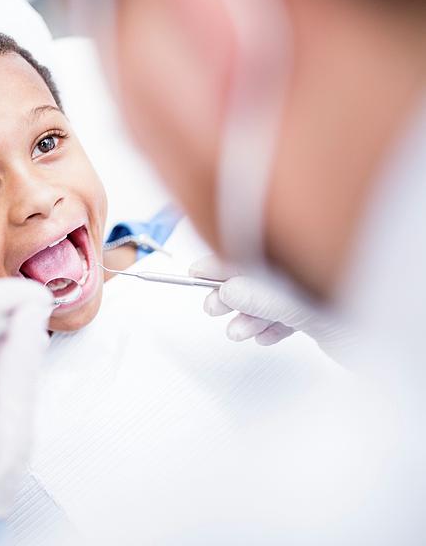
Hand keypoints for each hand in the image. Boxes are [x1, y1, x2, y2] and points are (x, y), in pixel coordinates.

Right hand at [189, 255, 353, 348]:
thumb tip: (232, 289)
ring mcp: (320, 290)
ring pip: (274, 298)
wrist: (401, 349)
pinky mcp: (325, 312)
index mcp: (309, 257)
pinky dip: (274, 327)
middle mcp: (314, 271)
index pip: (258, 251)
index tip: (199, 272)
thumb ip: (268, 299)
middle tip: (213, 306)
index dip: (225, 260)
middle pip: (263, 275)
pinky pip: (291, 315)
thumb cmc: (368, 317)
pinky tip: (265, 336)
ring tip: (238, 331)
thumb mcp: (309, 309)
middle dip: (234, 294)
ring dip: (251, 316)